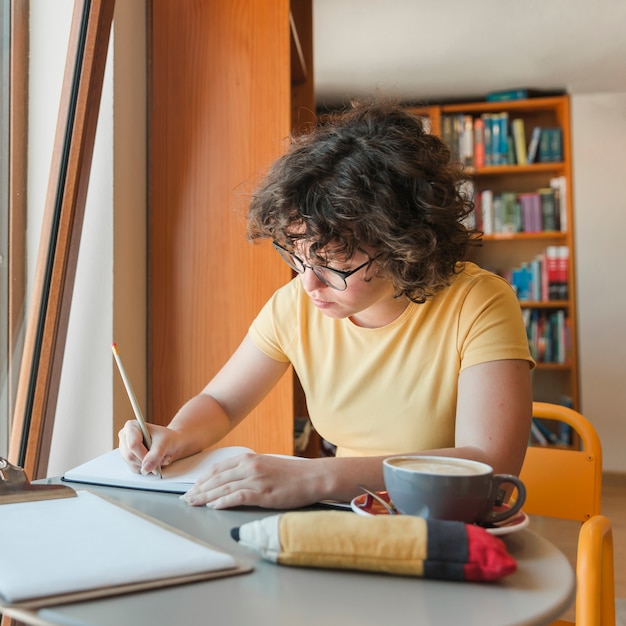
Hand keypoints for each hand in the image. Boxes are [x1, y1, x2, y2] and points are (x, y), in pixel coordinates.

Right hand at [118, 420, 176, 474]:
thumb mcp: (165, 442)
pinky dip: (146, 469)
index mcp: (131, 426)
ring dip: (148, 465)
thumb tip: (145, 468)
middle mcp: (125, 437)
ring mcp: (125, 449)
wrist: (171, 443)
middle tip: (161, 458)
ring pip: (132, 463)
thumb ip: (156, 454)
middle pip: (130, 455)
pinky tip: (153, 461)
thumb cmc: (167, 438)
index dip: (143, 453)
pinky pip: (135, 469)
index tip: (156, 457)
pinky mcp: (128, 460)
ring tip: (159, 458)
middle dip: (147, 460)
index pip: (133, 444)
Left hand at [181, 453, 320, 509]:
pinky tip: (213, 506)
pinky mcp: (264, 493)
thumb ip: (250, 471)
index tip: (193, 487)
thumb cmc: (293, 474)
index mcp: (250, 458)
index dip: (203, 479)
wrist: (314, 477)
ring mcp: (256, 479)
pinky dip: (223, 502)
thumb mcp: (268, 466)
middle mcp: (250, 466)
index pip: (219, 468)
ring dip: (206, 496)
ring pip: (224, 488)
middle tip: (186, 498)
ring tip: (193, 503)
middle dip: (199, 489)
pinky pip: (238, 497)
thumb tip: (233, 482)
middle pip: (217, 478)